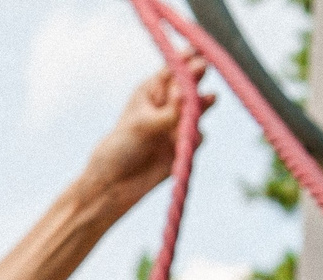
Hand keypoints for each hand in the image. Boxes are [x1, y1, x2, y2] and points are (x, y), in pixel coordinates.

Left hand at [78, 57, 213, 209]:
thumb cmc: (120, 149)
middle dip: (197, 76)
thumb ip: (170, 111)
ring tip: (208, 99)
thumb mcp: (143, 126)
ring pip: (199, 109)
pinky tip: (186, 142)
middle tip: (203, 68)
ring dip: (203, 104)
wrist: (114, 186)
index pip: (173, 68)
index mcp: (151, 91)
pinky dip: (194, 138)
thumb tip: (192, 95)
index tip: (200, 50)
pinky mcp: (183, 145)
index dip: (188, 58)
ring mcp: (177, 124)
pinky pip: (197, 137)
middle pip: (190, 84)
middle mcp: (167, 104)